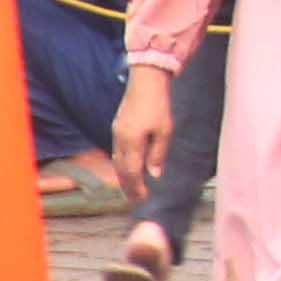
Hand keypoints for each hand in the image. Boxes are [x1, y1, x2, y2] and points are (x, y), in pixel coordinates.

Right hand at [110, 70, 171, 200]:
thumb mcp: (164, 130)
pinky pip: (117, 152)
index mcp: (131, 143)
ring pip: (117, 162)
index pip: (131, 173)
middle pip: (122, 170)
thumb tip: (154, 175)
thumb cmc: (158, 104)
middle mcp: (120, 140)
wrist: (146, 80)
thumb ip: (158, 154)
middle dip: (128, 187)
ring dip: (124, 177)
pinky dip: (122, 164)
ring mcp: (116, 133)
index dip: (136, 188)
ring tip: (132, 188)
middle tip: (136, 200)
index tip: (143, 199)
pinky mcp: (118, 127)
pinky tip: (128, 168)